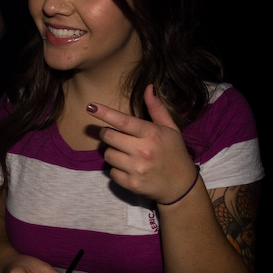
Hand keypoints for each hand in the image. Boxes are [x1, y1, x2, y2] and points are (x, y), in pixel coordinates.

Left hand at [86, 85, 196, 203]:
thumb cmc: (174, 152)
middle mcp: (143, 151)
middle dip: (108, 135)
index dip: (105, 113)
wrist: (181, 185)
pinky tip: (130, 169)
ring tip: (127, 155)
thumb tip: (148, 87)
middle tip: (118, 137)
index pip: (123, 121)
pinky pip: (111, 173)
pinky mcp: (132, 184)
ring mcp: (137, 169)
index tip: (90, 106)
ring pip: (108, 155)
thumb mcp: (170, 128)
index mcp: (152, 134)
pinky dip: (117, 170)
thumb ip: (156, 108)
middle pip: (109, 137)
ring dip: (113, 153)